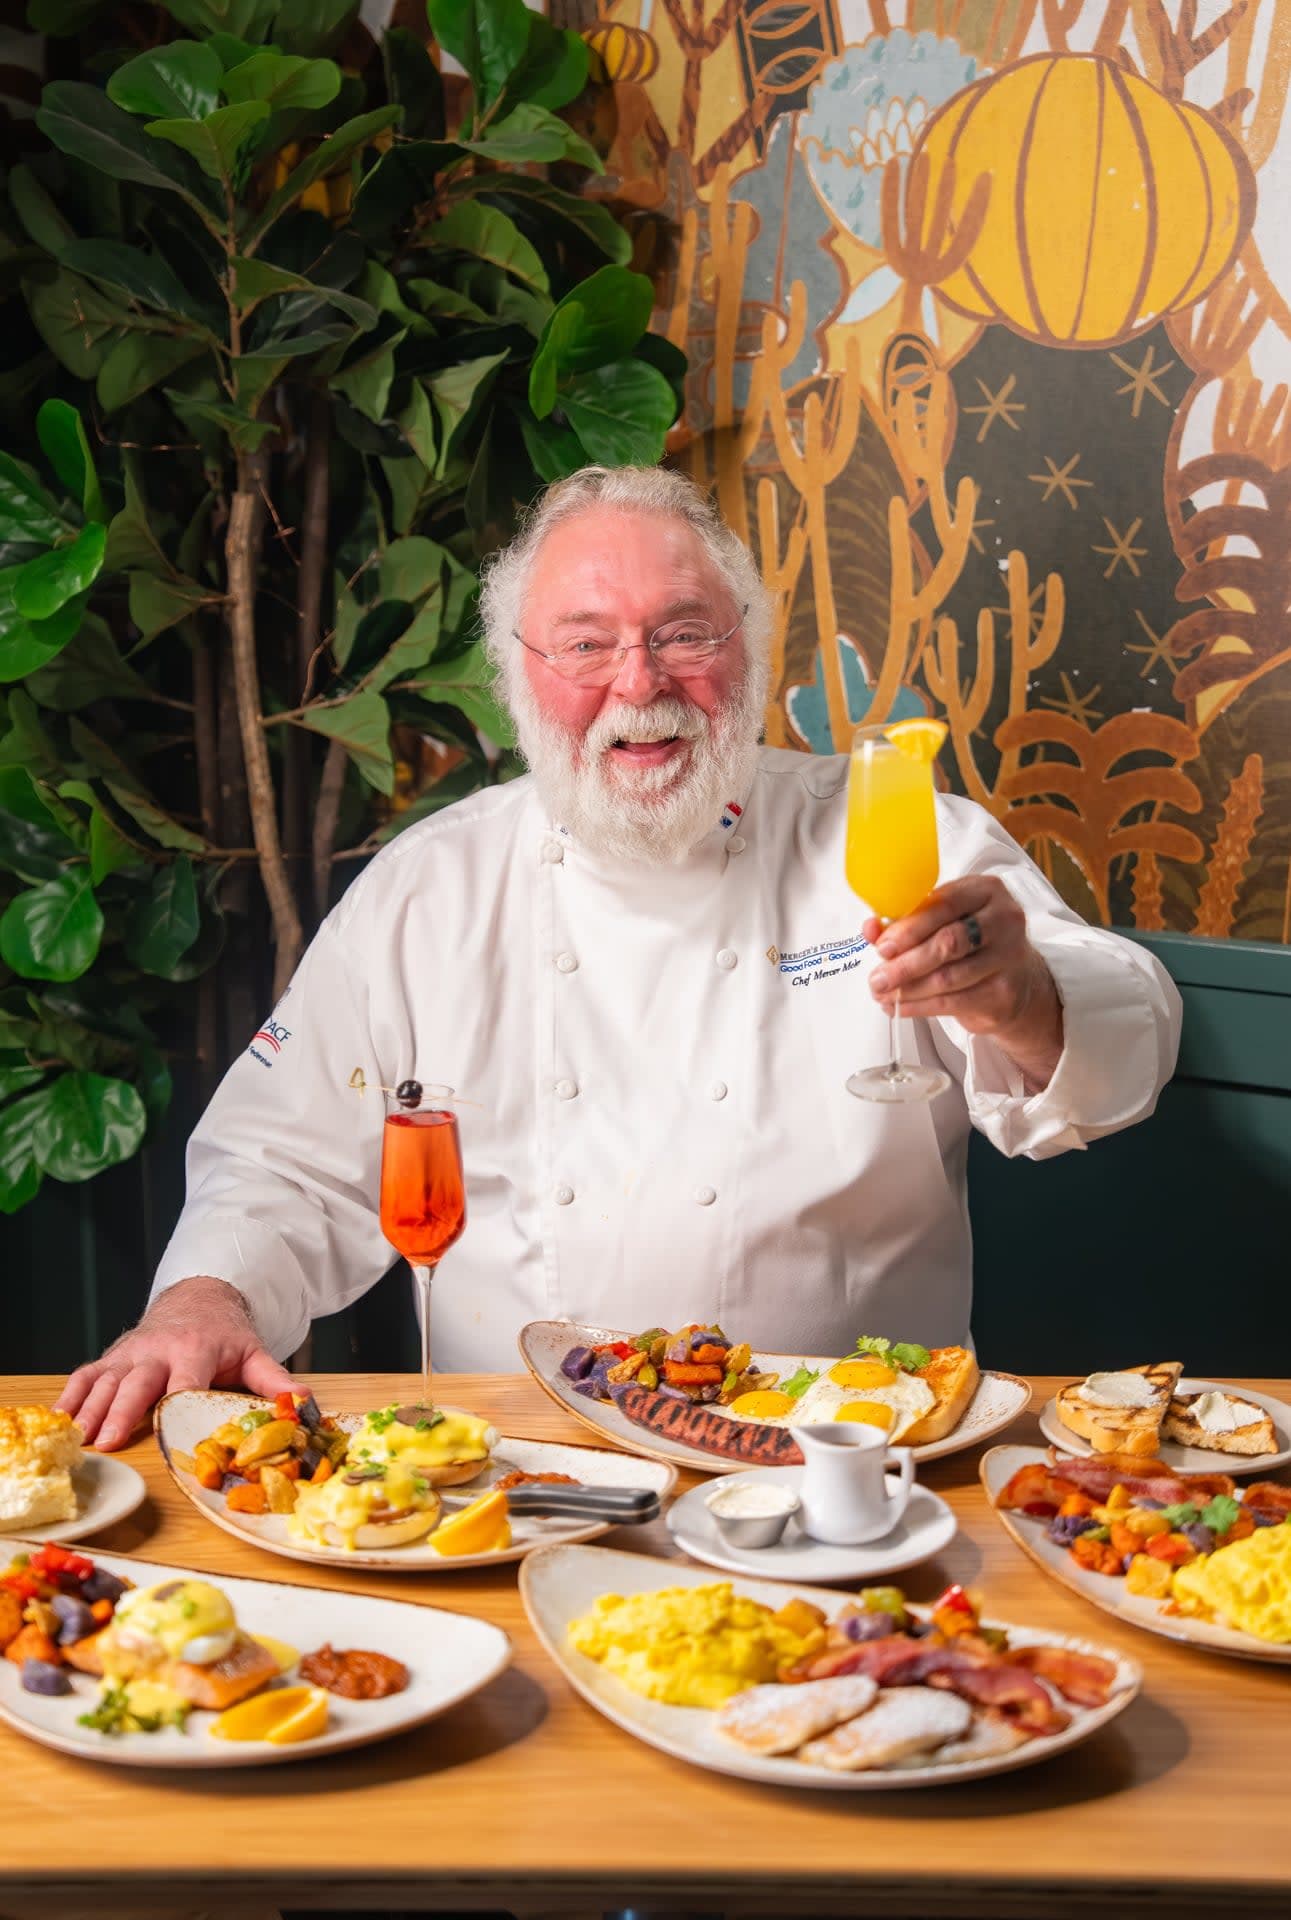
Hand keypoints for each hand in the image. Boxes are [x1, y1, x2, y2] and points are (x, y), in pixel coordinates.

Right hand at [57, 1276, 294, 1451]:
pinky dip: (72, 1397)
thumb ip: (276, 1380)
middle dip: (123, 1411)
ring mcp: (130, 1353)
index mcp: (195, 1349)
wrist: (198, 1296)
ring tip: (79, 1439)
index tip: (169, 1431)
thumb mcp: (254, 1351)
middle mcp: (158, 1350)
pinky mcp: (113, 1357)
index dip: (176, 1403)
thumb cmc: (226, 1333)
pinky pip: (87, 1375)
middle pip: (138, 1382)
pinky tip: (61, 1421)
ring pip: (106, 1381)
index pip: (185, 1379)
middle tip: (109, 1441)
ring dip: (91, 1410)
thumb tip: (304, 1404)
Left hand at [864, 875, 1063, 1085]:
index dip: (909, 927)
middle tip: (878, 978)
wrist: (1016, 979)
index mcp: (985, 890)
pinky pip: (954, 1002)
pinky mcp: (1004, 992)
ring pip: (949, 977)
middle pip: (949, 942)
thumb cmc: (972, 943)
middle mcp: (1004, 919)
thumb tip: (870, 929)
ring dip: (908, 989)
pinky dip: (920, 1007)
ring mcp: (1009, 956)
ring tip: (882, 994)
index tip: (882, 946)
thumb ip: (907, 922)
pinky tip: (899, 1007)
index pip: (944, 905)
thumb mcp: (943, 922)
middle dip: (906, 963)